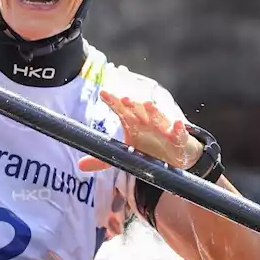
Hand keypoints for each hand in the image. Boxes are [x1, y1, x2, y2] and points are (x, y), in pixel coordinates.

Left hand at [78, 89, 202, 171]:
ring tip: (147, 105)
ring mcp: (163, 129)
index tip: (103, 94)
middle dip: (132, 105)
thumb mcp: (125, 155)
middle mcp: (147, 122)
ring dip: (154, 112)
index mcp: (133, 124)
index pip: (121, 110)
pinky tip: (177, 123)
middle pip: (139, 111)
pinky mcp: (178, 138)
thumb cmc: (148, 148)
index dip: (113, 102)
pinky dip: (179, 129)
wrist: (174, 155)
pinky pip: (179, 133)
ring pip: (158, 118)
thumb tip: (80, 165)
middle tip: (124, 99)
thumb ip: (103, 159)